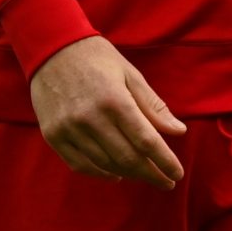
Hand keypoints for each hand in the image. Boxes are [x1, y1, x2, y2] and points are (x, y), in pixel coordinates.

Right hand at [29, 35, 186, 187]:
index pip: (146, 141)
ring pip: (105, 165)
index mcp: (115, 100)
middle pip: (127, 159)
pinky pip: (80, 165)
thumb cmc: (97, 59)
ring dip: (129, 174)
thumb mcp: (130, 75)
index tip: (177, 174)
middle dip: (151, 174)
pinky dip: (101, 173)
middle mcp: (91, 118)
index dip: (164, 161)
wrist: (52, 48)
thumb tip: (179, 132)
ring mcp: (69, 128)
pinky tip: (116, 174)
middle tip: (166, 182)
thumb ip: (154, 106)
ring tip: (144, 174)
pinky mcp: (53, 135)